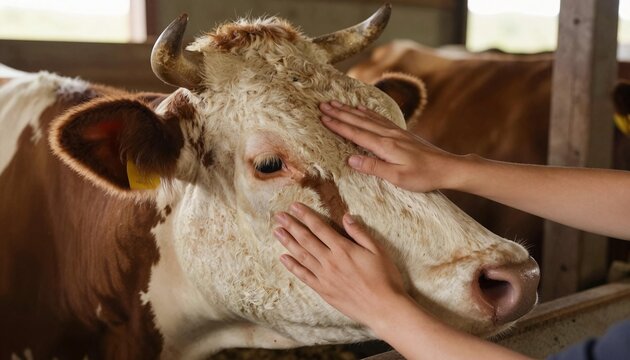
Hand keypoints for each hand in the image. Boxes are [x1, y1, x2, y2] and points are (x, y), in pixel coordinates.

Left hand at [273, 202, 410, 327]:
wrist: (384, 308)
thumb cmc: (385, 278)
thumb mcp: (378, 250)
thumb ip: (359, 233)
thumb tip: (346, 217)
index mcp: (343, 248)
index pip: (319, 227)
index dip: (305, 215)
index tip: (294, 206)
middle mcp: (330, 261)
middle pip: (306, 239)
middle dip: (291, 226)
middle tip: (279, 216)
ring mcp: (325, 277)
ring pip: (301, 256)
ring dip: (287, 242)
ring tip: (276, 232)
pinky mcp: (323, 291)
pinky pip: (304, 276)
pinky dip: (292, 266)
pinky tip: (283, 258)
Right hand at [319, 100, 464, 191]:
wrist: (447, 167)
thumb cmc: (423, 176)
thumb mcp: (398, 177)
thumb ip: (374, 167)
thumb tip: (350, 159)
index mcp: (385, 146)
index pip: (356, 134)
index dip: (338, 125)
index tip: (323, 118)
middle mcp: (388, 135)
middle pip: (358, 121)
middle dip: (339, 113)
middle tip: (322, 105)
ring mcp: (395, 132)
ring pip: (367, 118)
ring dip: (349, 111)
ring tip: (335, 103)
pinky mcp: (401, 133)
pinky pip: (379, 118)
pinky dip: (367, 112)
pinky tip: (361, 109)